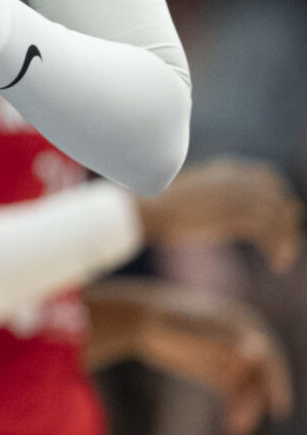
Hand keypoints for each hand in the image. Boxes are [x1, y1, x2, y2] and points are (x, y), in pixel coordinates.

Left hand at [137, 288, 292, 434]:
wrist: (138, 318)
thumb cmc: (165, 321)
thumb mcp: (193, 330)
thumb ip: (223, 340)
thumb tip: (257, 351)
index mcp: (241, 324)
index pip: (268, 355)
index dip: (276, 379)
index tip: (278, 405)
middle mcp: (240, 340)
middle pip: (259, 374)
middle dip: (258, 397)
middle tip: (253, 421)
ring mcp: (228, 355)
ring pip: (247, 386)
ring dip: (247, 408)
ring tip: (236, 430)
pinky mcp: (214, 368)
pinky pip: (233, 391)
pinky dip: (235, 408)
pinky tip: (232, 428)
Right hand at [140, 159, 301, 268]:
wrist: (148, 210)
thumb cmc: (160, 205)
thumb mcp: (193, 191)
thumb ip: (214, 193)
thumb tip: (223, 208)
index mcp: (227, 169)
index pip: (271, 178)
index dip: (280, 199)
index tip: (279, 220)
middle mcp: (238, 179)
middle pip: (281, 198)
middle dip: (287, 223)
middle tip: (285, 246)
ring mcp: (237, 195)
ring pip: (280, 218)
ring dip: (287, 241)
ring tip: (283, 262)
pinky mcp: (234, 216)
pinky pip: (270, 232)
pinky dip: (279, 250)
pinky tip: (277, 265)